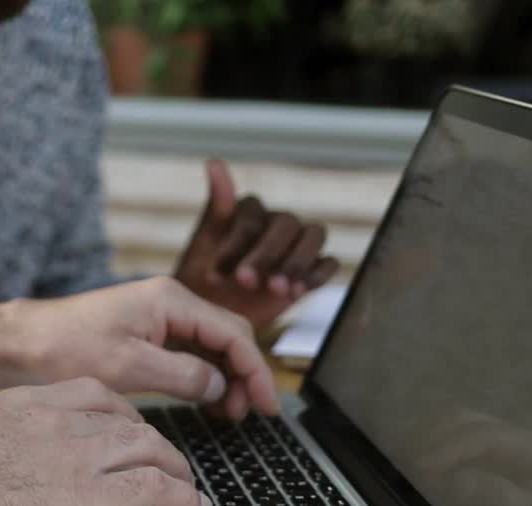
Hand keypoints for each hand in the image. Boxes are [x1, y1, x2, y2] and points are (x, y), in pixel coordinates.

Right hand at [0, 378, 210, 505]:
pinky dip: (183, 497)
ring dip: (176, 469)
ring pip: (151, 448)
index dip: (119, 413)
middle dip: (155, 441)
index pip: (92, 393)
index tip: (127, 428)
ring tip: (187, 486)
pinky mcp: (93, 496)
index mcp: (27, 402)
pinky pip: (155, 488)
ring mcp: (80, 455)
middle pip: (129, 420)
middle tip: (165, 460)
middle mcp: (60, 420)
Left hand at [4, 276, 278, 419]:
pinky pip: (189, 353)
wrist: (22, 343)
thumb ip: (182, 375)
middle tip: (252, 415)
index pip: (234, 334)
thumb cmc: (64, 348)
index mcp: (170, 300)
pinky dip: (204, 376)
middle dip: (246, 374)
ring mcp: (157, 318)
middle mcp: (169, 303)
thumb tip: (220, 387)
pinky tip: (206, 401)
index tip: (267, 405)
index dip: (256, 371)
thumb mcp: (128, 366)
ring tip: (230, 415)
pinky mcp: (144, 335)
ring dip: (227, 378)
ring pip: (211, 346)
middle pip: (229, 336)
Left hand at [174, 159, 338, 329]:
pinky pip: (328, 263)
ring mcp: (298, 244)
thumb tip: (214, 161)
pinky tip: (298, 293)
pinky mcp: (313, 269)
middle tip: (245, 283)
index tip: (215, 272)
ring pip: (313, 236)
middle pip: (286, 223)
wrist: (215, 318)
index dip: (236, 243)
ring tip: (277, 290)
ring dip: (296, 262)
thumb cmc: (204, 279)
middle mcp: (277, 221)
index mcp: (249, 210)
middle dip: (266, 255)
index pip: (252, 214)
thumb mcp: (202, 246)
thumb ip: (216, 207)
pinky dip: (317, 275)